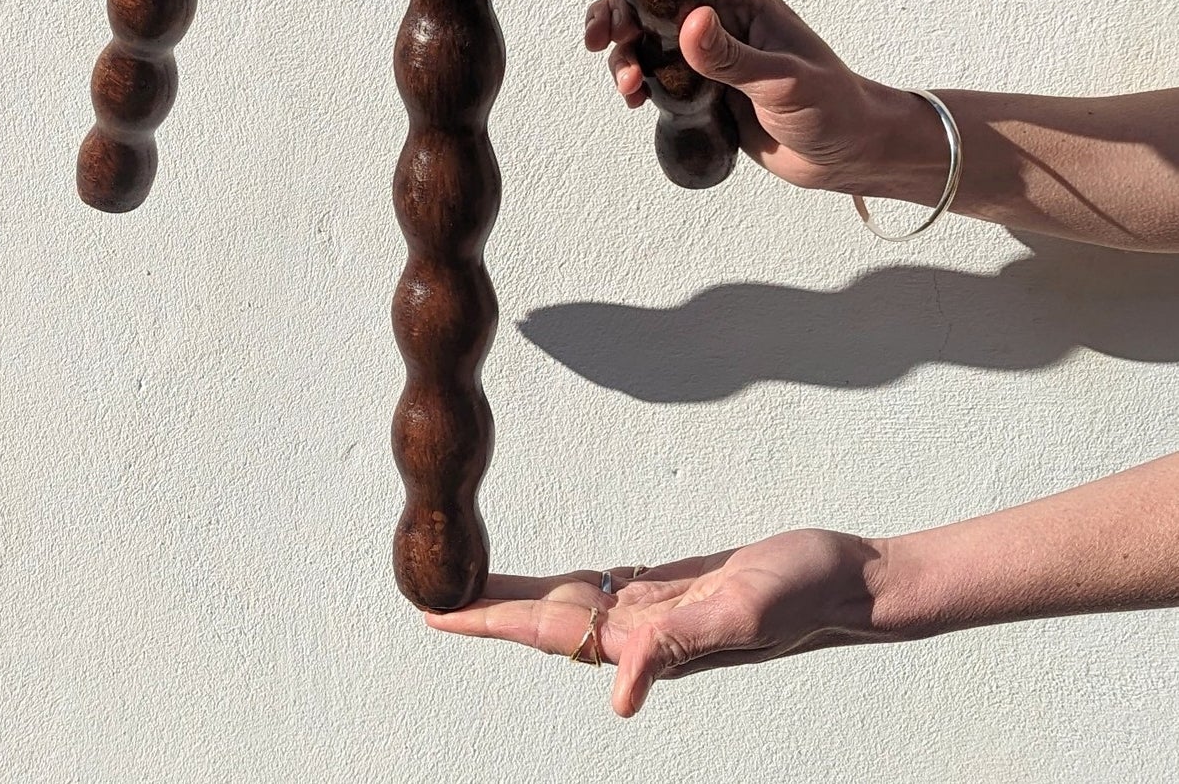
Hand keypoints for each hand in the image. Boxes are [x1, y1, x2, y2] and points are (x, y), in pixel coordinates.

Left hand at [425, 530, 887, 715]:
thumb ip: (679, 647)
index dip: (491, 620)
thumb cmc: (800, 596)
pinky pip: (608, 588)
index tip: (436, 613)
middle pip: (548, 621)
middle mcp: (643, 631)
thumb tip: (621, 691)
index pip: (549, 630)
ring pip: (572, 604)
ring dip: (520, 597)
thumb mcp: (740, 614)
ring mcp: (659, 611)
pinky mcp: (677, 590)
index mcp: (647, 638)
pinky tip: (554, 584)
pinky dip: (570, 584)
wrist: (846, 582)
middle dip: (487, 611)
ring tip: (472, 586)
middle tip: (428, 596)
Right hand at [584, 0, 946, 200]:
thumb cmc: (833, 109)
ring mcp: (714, 58)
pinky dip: (641, 85)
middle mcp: (724, 23)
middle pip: (653, 12)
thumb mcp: (782, 82)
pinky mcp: (709, 91)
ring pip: (651, 47)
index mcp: (743, 3)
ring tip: (627, 91)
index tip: (612, 27)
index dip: (635, 0)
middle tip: (607, 55)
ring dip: (628, 62)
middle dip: (622, 29)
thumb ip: (731, 57)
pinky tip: (637, 101)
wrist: (850, 156)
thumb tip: (689, 23)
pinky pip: (662, 79)